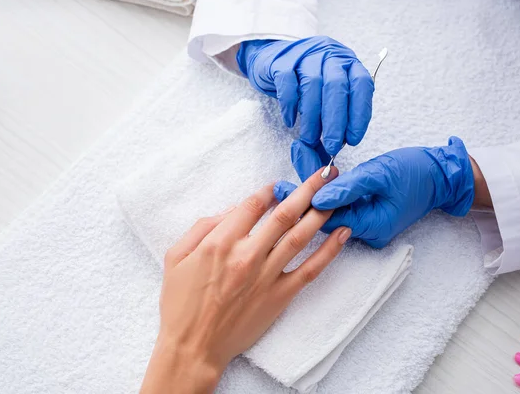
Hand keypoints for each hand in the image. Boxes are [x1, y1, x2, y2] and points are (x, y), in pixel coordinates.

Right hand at [140, 168, 351, 393]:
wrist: (194, 347)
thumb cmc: (181, 303)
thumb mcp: (176, 257)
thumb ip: (202, 227)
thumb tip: (232, 211)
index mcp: (220, 242)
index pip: (253, 205)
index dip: (269, 189)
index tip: (279, 183)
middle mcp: (246, 255)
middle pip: (284, 214)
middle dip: (308, 189)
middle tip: (326, 173)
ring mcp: (265, 276)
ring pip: (300, 236)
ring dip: (321, 213)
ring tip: (339, 195)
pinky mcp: (279, 296)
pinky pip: (309, 270)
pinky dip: (328, 251)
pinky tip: (343, 234)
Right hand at [237, 36, 373, 161]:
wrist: (274, 56)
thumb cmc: (307, 79)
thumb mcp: (330, 88)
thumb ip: (340, 108)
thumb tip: (343, 139)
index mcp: (348, 62)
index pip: (361, 85)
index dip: (359, 113)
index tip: (353, 138)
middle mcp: (329, 55)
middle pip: (336, 87)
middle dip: (335, 121)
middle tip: (331, 146)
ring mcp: (305, 55)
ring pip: (312, 86)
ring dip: (312, 118)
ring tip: (310, 138)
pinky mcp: (281, 61)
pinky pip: (287, 84)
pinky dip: (289, 106)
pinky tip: (290, 121)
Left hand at [274, 137, 474, 248]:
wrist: (443, 176)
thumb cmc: (415, 172)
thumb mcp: (380, 174)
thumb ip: (347, 187)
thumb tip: (315, 196)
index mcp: (371, 226)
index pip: (326, 218)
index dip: (300, 204)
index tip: (279, 189)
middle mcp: (366, 231)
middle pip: (324, 216)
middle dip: (301, 197)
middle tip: (277, 183)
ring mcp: (366, 225)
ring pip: (331, 210)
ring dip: (312, 192)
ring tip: (290, 177)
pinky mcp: (366, 215)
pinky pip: (341, 205)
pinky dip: (327, 191)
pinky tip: (311, 177)